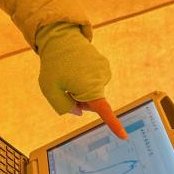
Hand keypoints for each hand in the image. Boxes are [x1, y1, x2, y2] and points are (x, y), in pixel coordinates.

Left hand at [35, 22, 126, 138]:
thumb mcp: (49, 88)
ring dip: (80, 86)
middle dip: (78, 99)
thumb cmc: (53, 63)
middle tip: (64, 83)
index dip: (113, 125)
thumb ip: (62, 106)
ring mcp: (104, 71)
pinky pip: (94, 80)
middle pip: (92, 102)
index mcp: (89, 88)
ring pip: (92, 91)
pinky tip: (75, 66)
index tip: (124, 136)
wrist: (60, 36)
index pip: (103, 111)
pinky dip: (84, 77)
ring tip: (69, 71)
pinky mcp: (104, 64)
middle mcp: (101, 80)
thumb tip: (79, 113)